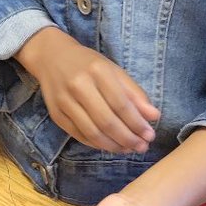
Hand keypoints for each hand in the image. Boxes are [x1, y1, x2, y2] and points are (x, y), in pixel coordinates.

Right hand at [17, 28, 159, 152]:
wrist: (51, 57)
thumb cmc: (88, 64)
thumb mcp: (113, 70)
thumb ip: (134, 93)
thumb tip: (153, 116)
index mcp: (97, 71)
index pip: (121, 104)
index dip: (137, 124)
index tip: (149, 135)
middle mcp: (79, 85)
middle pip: (107, 121)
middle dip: (128, 139)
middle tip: (142, 147)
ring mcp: (64, 101)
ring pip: (92, 133)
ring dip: (114, 146)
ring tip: (128, 149)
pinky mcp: (56, 115)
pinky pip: (80, 136)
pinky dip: (97, 144)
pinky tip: (110, 145)